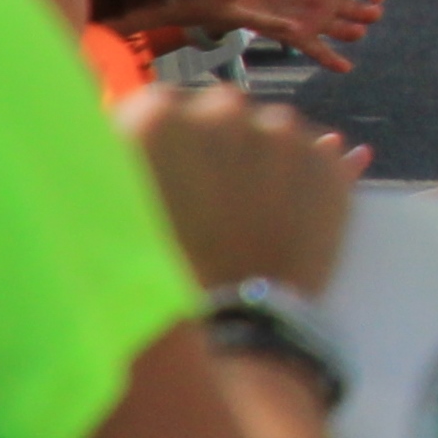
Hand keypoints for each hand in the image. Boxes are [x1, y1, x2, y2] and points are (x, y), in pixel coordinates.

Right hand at [122, 84, 360, 289]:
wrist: (226, 330)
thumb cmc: (152, 277)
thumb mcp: (111, 209)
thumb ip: (127, 156)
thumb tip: (133, 120)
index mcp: (156, 117)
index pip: (161, 106)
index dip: (165, 141)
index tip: (167, 171)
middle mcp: (223, 111)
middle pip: (219, 110)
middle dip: (214, 144)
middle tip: (205, 200)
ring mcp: (282, 133)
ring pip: (270, 131)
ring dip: (261, 159)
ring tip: (245, 218)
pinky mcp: (327, 162)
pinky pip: (318, 155)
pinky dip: (305, 176)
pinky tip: (285, 214)